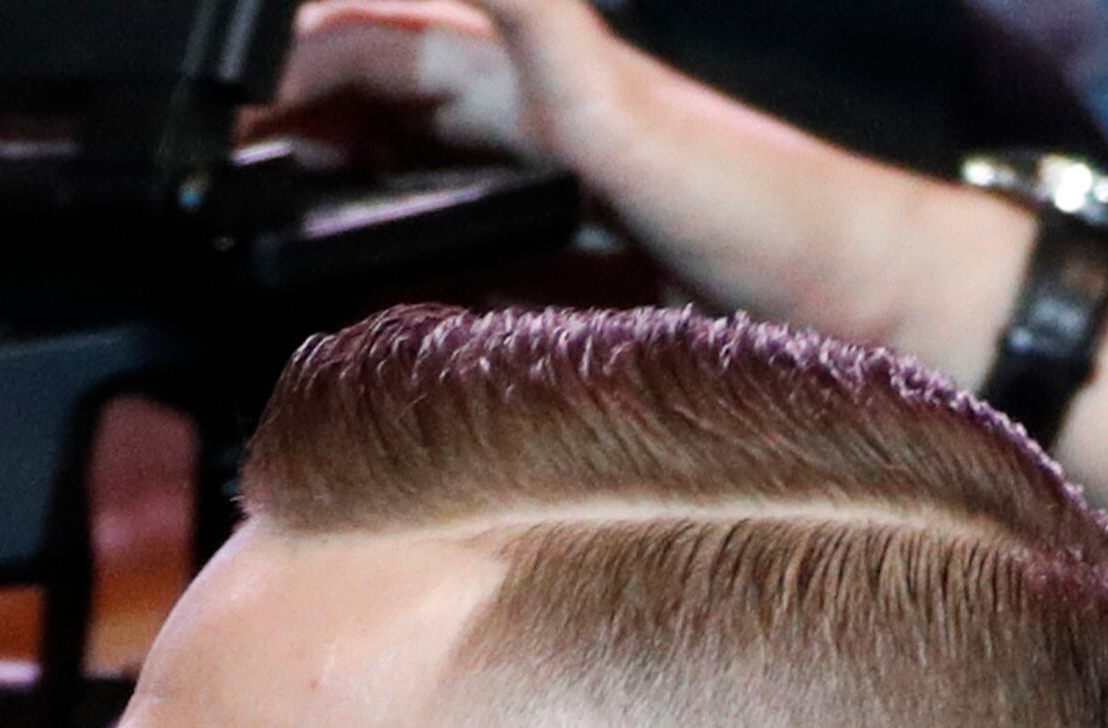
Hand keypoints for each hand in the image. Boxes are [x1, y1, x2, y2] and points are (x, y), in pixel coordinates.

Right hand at [273, 0, 1032, 383]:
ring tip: (259, 194)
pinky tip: (366, 287)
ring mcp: (561, 200)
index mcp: (549, 79)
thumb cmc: (784, 219)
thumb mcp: (640, 122)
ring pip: (420, 166)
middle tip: (214, 141)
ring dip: (342, 171)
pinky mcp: (580, 274)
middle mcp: (548, 129)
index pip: (396, 36)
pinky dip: (403, 255)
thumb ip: (552, 33)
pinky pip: (462, 253)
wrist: (893, 315)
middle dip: (300, 106)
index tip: (226, 71)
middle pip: (392, 97)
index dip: (309, 42)